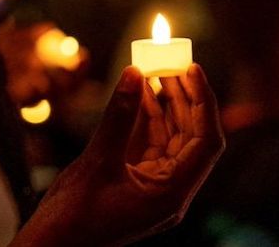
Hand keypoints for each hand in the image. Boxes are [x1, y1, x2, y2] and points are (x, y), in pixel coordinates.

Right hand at [13, 65, 224, 246]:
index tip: (191, 69)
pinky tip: (139, 93)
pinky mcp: (134, 183)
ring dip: (165, 105)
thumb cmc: (73, 217)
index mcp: (172, 195)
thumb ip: (117, 117)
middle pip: (190, 138)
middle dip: (184, 98)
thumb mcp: (97, 162)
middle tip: (172, 62)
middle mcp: (169, 192)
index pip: (205, 142)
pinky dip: (146, 118)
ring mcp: (152, 188)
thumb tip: (133, 74)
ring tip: (155, 70)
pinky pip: (149, 145)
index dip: (203, 103)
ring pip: (170, 139)